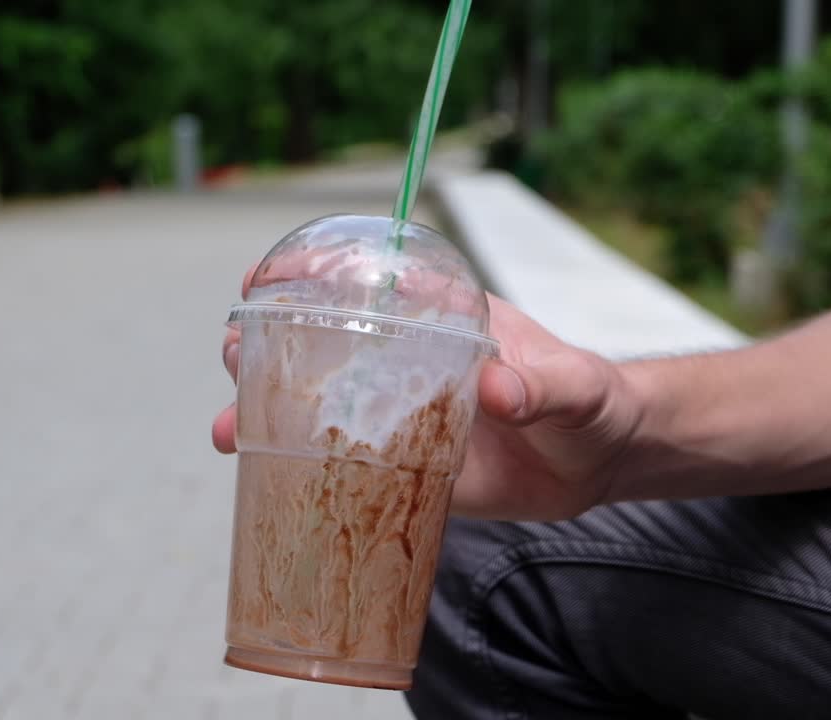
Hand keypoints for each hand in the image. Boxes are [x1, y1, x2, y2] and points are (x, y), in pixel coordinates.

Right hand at [212, 272, 642, 520]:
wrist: (604, 462)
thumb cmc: (594, 402)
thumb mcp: (577, 386)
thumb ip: (544, 386)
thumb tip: (498, 390)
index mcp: (445, 320)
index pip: (368, 284)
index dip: (311, 276)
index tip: (262, 280)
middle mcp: (412, 363)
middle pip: (326, 345)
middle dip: (268, 347)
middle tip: (231, 354)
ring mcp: (405, 417)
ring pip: (324, 408)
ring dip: (270, 414)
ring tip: (227, 430)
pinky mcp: (410, 468)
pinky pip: (350, 468)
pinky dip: (306, 473)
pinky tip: (266, 482)